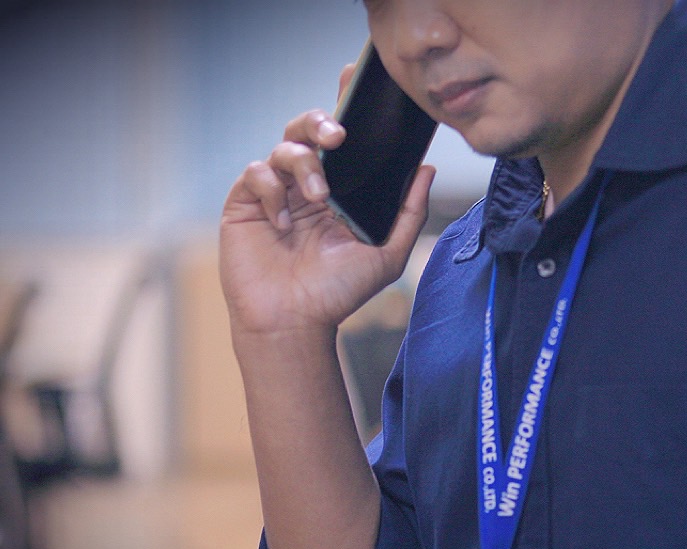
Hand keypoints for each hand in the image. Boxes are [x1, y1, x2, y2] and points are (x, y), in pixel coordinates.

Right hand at [219, 69, 435, 337]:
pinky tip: (282, 222)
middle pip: (307, 127)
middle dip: (322, 121)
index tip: (353, 74)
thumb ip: (408, 211)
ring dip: (304, 163)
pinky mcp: (246, 203)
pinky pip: (255, 174)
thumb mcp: (386, 253)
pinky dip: (271, 189)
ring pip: (284, 146)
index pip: (342, 138)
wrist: (295, 323)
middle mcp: (307, 183)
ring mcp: (275, 191)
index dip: (344, 103)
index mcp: (340, 187)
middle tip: (338, 137)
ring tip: (318, 197)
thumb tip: (426, 168)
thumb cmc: (338, 292)